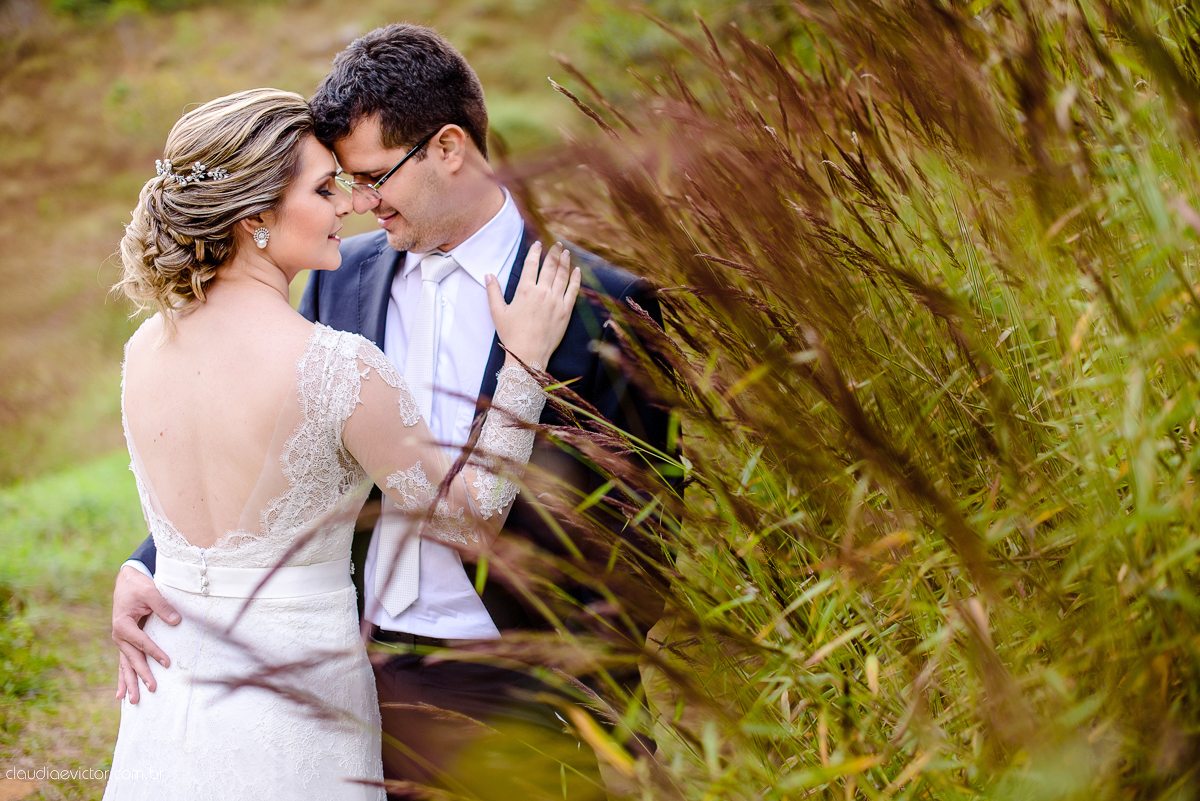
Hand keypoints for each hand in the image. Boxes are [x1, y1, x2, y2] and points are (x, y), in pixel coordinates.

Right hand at [112, 565, 179, 702]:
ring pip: (126, 665)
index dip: (154, 652)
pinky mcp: (125, 643)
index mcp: (123, 624)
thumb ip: (162, 606)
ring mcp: (121, 641)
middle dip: (141, 674)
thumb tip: (176, 621)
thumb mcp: (150, 591)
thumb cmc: (138, 586)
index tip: (167, 662)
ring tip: (133, 701)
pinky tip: (120, 695)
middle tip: (152, 688)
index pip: (141, 641)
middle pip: (132, 658)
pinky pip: (124, 663)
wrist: (127, 581)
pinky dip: (123, 678)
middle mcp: (119, 635)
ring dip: (130, 683)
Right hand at [486, 242, 580, 368]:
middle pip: (550, 266)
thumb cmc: (511, 334)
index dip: (535, 252)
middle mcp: (542, 292)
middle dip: (554, 253)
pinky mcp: (566, 311)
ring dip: (565, 262)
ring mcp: (556, 301)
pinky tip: (577, 271)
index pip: (531, 264)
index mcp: (525, 290)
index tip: (538, 244)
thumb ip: (493, 291)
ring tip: (566, 252)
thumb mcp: (497, 312)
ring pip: (563, 276)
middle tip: (557, 244)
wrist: (528, 354)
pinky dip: (576, 279)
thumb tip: (488, 275)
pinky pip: (573, 291)